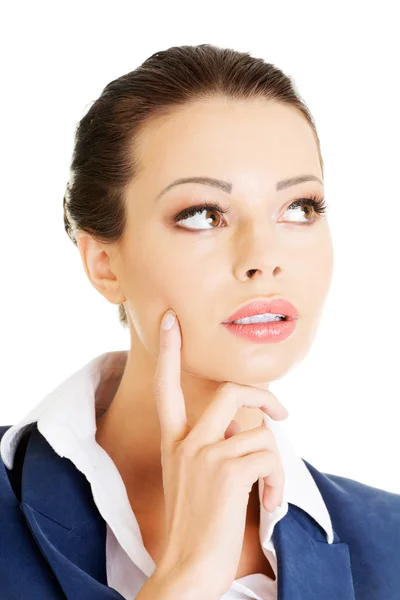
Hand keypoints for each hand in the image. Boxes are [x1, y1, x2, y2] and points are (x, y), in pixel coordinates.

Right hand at [152, 310, 288, 598]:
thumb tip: (251, 424)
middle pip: (232, 392)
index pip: (166, 386)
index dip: (169, 351)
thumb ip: (212, 444)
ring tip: (267, 490)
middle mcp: (186, 441)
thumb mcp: (193, 476)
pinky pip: (270, 457)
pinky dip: (277, 482)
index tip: (171, 322)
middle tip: (281, 411)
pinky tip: (268, 503)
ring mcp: (205, 454)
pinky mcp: (228, 470)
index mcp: (174, 441)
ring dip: (274, 462)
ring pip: (261, 432)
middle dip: (265, 396)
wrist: (186, 568)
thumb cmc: (195, 524)